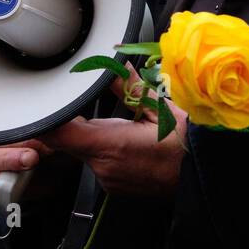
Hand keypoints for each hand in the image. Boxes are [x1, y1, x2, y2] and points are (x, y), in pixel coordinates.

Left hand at [0, 71, 187, 215]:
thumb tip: (112, 61)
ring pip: (84, 153)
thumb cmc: (187, 144)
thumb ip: (128, 85)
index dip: (45, 118)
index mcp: (109, 144)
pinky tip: (127, 142)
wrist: (204, 176)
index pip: (58, 132)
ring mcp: (108, 180)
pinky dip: (105, 151)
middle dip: (74, 121)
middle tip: (85, 104)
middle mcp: (102, 167)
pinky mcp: (115, 187)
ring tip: (120, 124)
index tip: (44, 103)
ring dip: (92, 136)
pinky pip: (98, 165)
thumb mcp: (159, 107)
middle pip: (68, 142)